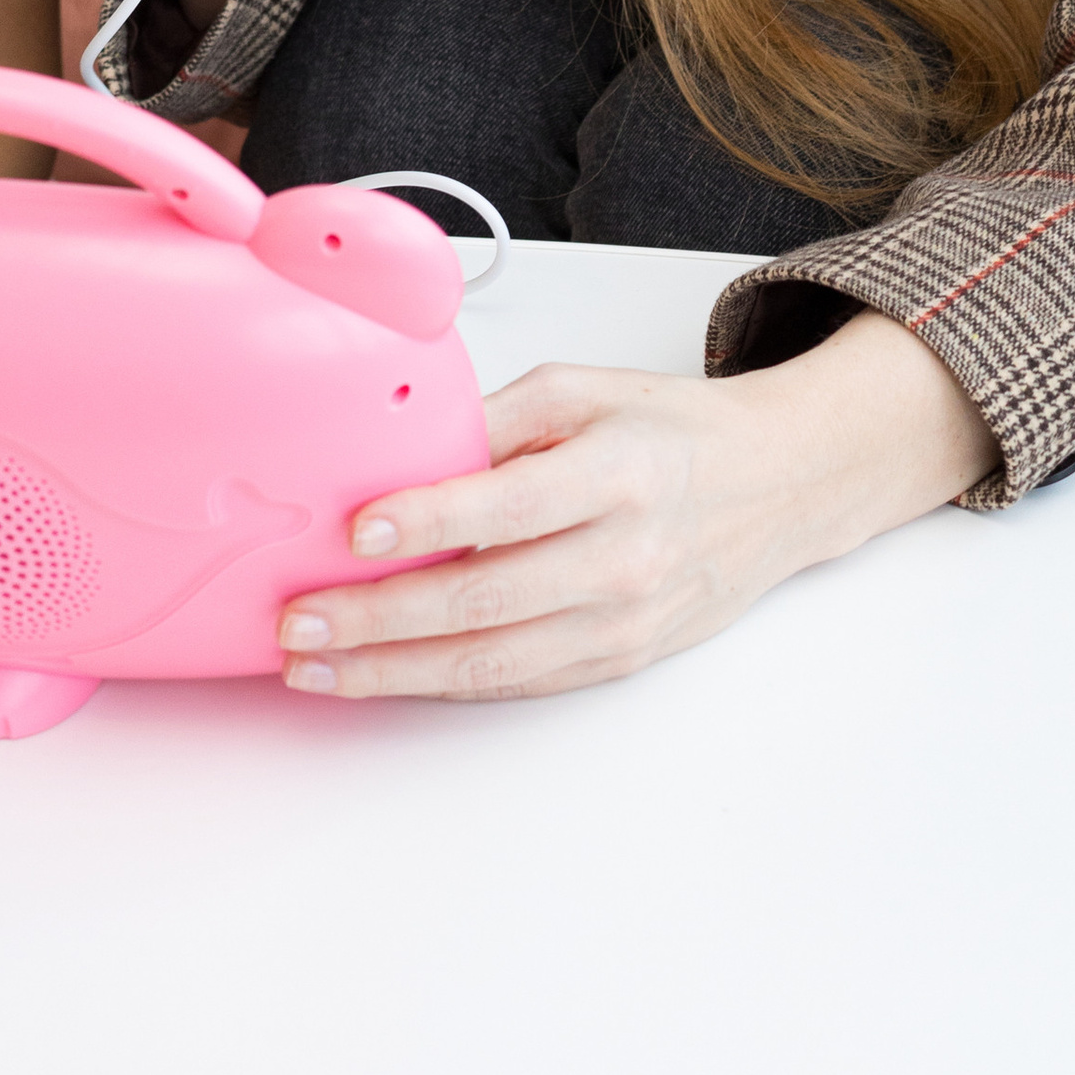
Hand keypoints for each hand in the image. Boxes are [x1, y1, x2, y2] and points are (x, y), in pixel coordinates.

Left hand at [273, 311, 999, 701]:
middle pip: (485, 602)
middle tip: (298, 620)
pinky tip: (381, 676)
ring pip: (491, 663)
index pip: (509, 506)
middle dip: (378, 618)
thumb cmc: (672, 431)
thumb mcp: (587, 390)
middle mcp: (622, 558)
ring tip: (315, 666)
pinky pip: (515, 683)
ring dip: (391, 670)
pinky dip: (440, 684)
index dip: (428, 521)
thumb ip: (496, 419)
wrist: (776, 489)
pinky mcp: (615, 662)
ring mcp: (621, 623)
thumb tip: (400, 444)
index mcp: (617, 473)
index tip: (354, 528)